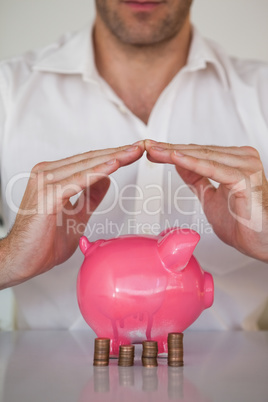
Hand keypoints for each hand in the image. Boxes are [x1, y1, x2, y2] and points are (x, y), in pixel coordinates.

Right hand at [0, 143, 144, 288]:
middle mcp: (47, 174)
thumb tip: (106, 180)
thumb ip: (90, 197)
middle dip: (118, 153)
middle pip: (89, 159)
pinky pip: (78, 181)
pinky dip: (97, 173)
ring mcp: (46, 182)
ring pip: (86, 166)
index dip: (113, 156)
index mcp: (53, 176)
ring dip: (113, 158)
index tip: (133, 153)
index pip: (88, 161)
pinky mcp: (48, 195)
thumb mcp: (76, 215)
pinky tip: (114, 166)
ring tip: (133, 152)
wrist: (21, 260)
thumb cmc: (43, 241)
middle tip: (140, 147)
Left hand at [145, 140, 267, 261]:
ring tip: (154, 151)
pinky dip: (192, 163)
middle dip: (169, 149)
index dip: (173, 151)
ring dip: (175, 153)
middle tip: (147, 146)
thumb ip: (198, 179)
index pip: (198, 153)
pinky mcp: (244, 178)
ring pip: (203, 156)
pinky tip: (174, 158)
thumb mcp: (210, 198)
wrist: (264, 244)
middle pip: (198, 151)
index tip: (152, 150)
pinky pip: (212, 169)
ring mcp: (245, 166)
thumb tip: (180, 164)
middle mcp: (242, 159)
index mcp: (235, 161)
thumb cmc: (244, 224)